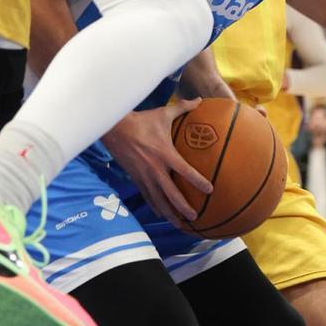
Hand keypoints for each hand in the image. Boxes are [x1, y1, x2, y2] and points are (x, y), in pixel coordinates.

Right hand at [102, 98, 212, 225]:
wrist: (115, 129)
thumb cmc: (142, 121)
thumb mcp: (163, 113)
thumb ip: (183, 108)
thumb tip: (200, 100)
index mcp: (165, 154)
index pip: (185, 171)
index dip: (198, 181)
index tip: (210, 190)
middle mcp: (156, 169)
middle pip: (172, 194)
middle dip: (183, 207)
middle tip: (195, 216)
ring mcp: (145, 176)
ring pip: (158, 200)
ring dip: (169, 213)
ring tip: (180, 224)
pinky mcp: (136, 179)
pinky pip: (147, 197)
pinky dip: (155, 207)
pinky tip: (161, 214)